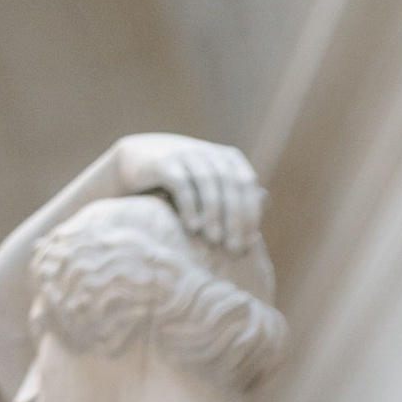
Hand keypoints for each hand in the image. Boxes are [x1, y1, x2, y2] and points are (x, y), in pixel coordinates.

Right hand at [113, 135, 263, 252]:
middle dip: (234, 219)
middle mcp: (209, 152)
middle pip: (230, 184)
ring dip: (214, 214)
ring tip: (214, 241)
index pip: (247, 185)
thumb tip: (264, 200)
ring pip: (208, 183)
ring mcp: (186, 153)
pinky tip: (192, 228)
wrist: (137, 166)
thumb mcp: (211, 189)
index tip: (249, 243)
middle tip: (233, 249)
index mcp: (228, 158)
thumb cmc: (182, 185)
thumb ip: (235, 195)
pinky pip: (182, 184)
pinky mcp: (163, 162)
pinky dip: (190, 206)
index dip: (249, 214)